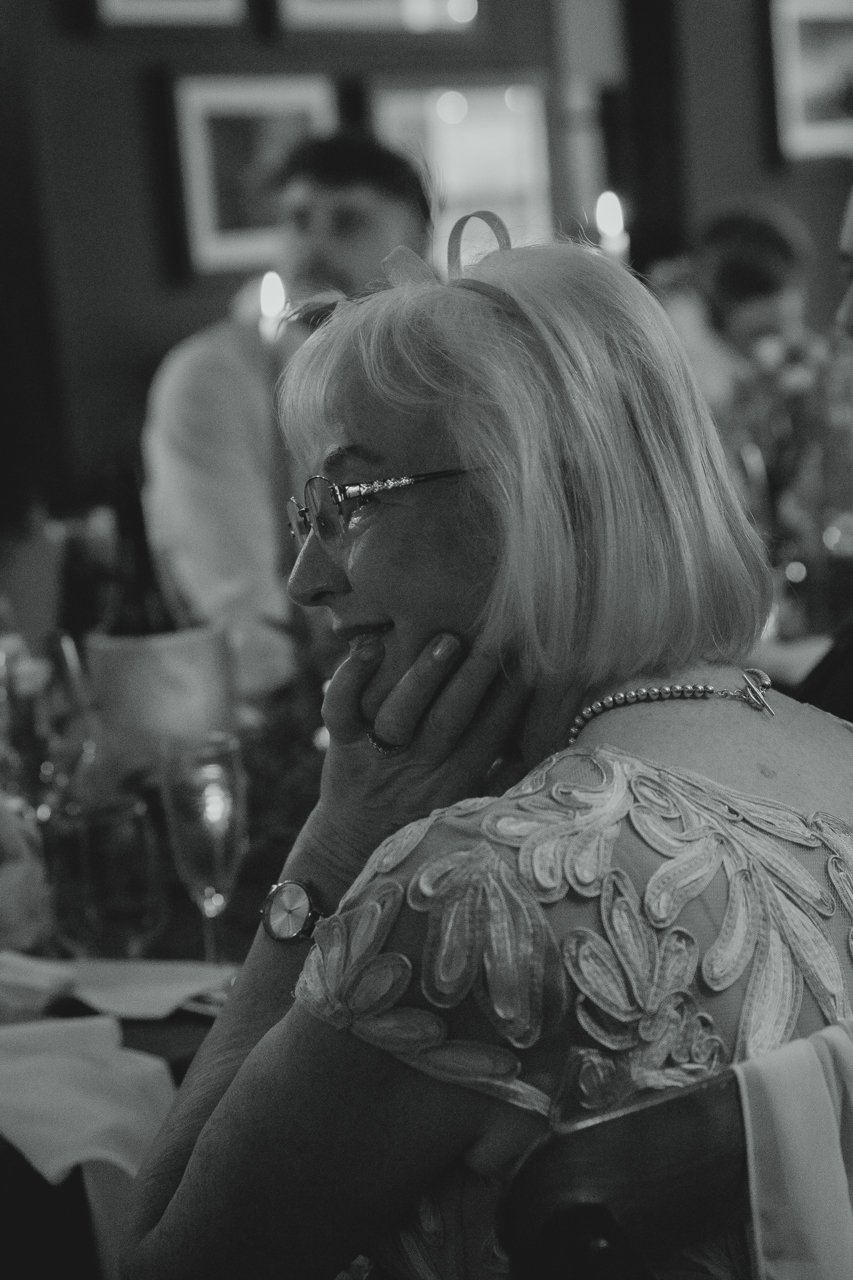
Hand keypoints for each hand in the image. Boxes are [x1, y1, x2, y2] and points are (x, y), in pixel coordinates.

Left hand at [305, 632, 529, 880]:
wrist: (350, 849)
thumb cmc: (418, 819)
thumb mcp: (466, 806)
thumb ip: (502, 778)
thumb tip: (552, 741)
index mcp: (453, 784)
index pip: (489, 737)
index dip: (512, 700)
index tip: (533, 662)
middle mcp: (416, 769)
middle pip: (448, 721)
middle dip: (475, 680)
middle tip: (499, 640)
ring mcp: (376, 756)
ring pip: (398, 714)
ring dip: (423, 676)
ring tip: (447, 640)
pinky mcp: (340, 744)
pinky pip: (339, 709)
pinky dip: (350, 677)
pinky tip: (371, 646)